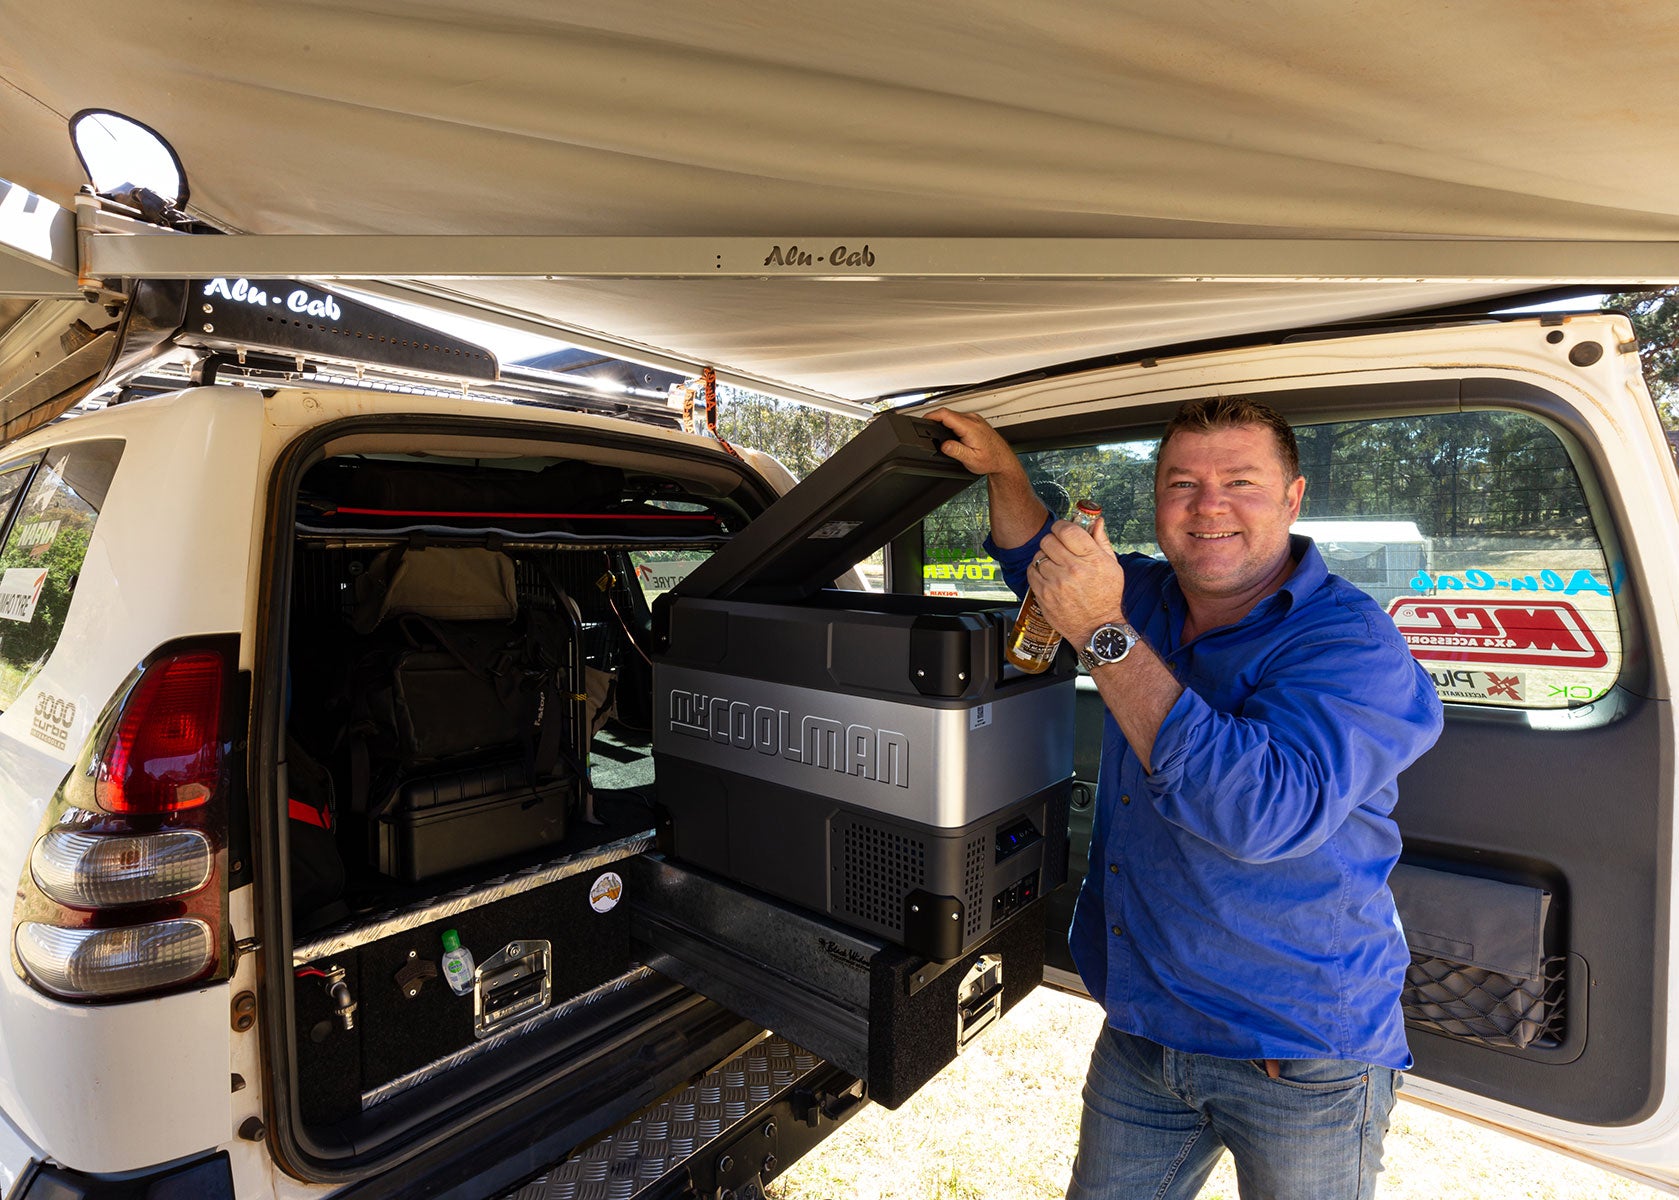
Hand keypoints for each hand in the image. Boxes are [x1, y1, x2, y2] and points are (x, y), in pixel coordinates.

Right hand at [925, 409, 1024, 478]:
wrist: (1003, 460)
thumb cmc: (991, 460)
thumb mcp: (971, 460)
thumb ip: (956, 451)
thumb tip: (943, 445)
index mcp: (971, 428)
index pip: (946, 414)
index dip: (932, 415)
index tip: (923, 420)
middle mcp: (973, 420)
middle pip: (948, 413)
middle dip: (935, 420)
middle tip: (928, 430)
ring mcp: (975, 419)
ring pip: (953, 415)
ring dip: (943, 421)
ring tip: (937, 433)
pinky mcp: (975, 421)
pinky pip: (958, 417)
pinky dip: (950, 423)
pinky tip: (949, 432)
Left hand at [1029, 514, 1126, 642]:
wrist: (1098, 629)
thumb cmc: (1107, 597)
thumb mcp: (1112, 566)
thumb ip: (1101, 541)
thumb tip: (1097, 521)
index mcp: (1092, 559)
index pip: (1067, 530)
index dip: (1061, 526)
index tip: (1062, 529)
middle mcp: (1073, 569)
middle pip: (1049, 540)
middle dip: (1052, 540)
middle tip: (1058, 547)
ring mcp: (1056, 583)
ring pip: (1039, 555)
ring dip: (1044, 556)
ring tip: (1054, 563)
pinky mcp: (1044, 595)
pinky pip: (1031, 571)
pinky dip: (1036, 570)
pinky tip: (1046, 574)